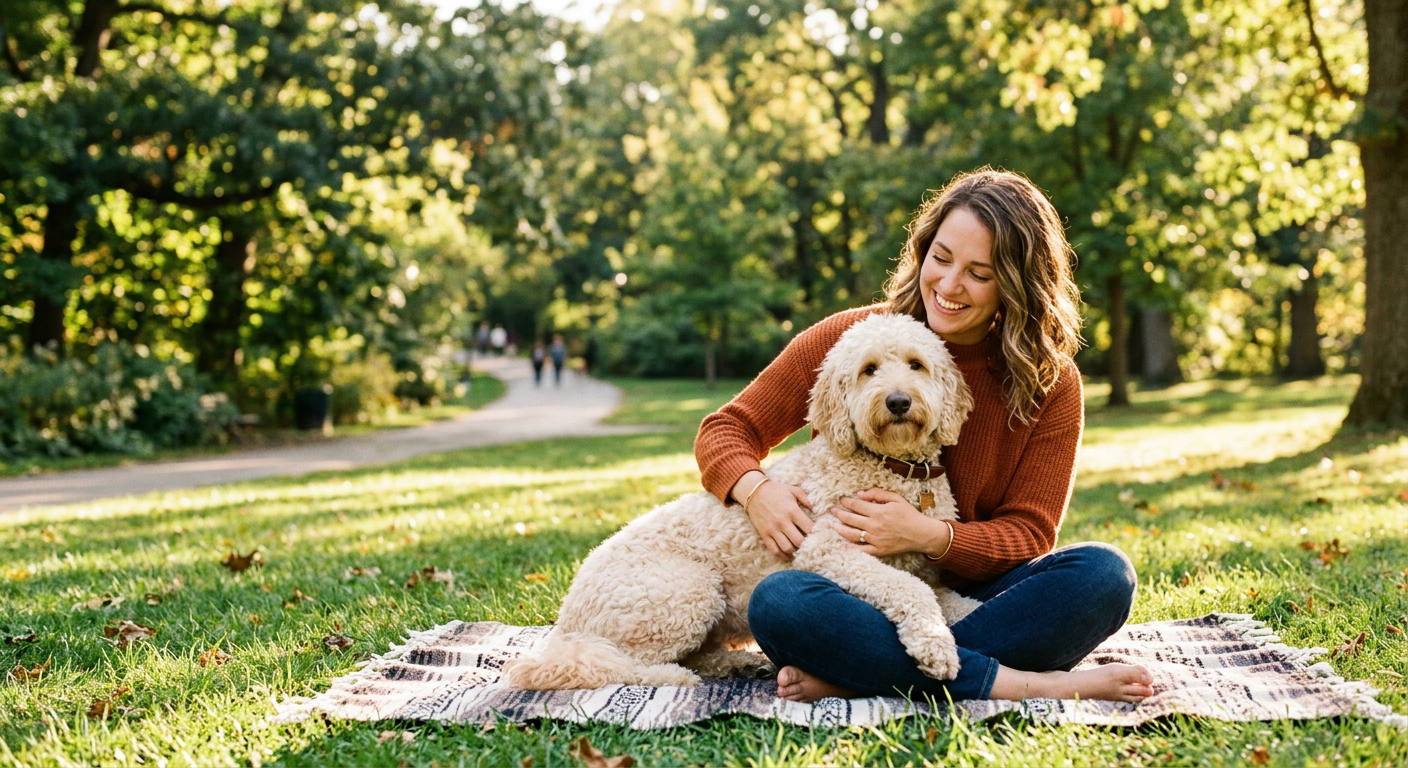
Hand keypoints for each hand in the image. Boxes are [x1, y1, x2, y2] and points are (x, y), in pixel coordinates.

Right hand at [734, 471, 813, 556]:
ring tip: (799, 548)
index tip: (818, 534)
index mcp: (792, 511)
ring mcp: (772, 529)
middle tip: (809, 543)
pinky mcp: (764, 534)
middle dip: (807, 544)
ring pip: (787, 548)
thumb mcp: (793, 490)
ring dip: (795, 551)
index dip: (816, 533)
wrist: (754, 492)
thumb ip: (806, 500)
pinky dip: (782, 555)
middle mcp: (783, 522)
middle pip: (799, 541)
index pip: (809, 528)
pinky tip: (788, 553)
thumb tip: (816, 510)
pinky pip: (774, 550)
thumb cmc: (776, 490)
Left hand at [832, 488, 949, 557]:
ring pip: (851, 534)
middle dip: (838, 513)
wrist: (921, 534)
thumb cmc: (909, 515)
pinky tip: (843, 542)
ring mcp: (876, 540)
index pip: (856, 505)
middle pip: (850, 519)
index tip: (841, 500)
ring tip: (833, 525)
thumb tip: (860, 494)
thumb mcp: (895, 499)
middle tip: (832, 510)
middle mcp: (875, 526)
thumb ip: (877, 494)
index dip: (846, 502)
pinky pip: (861, 550)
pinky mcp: (878, 551)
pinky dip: (850, 547)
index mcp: (879, 512)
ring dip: (840, 529)